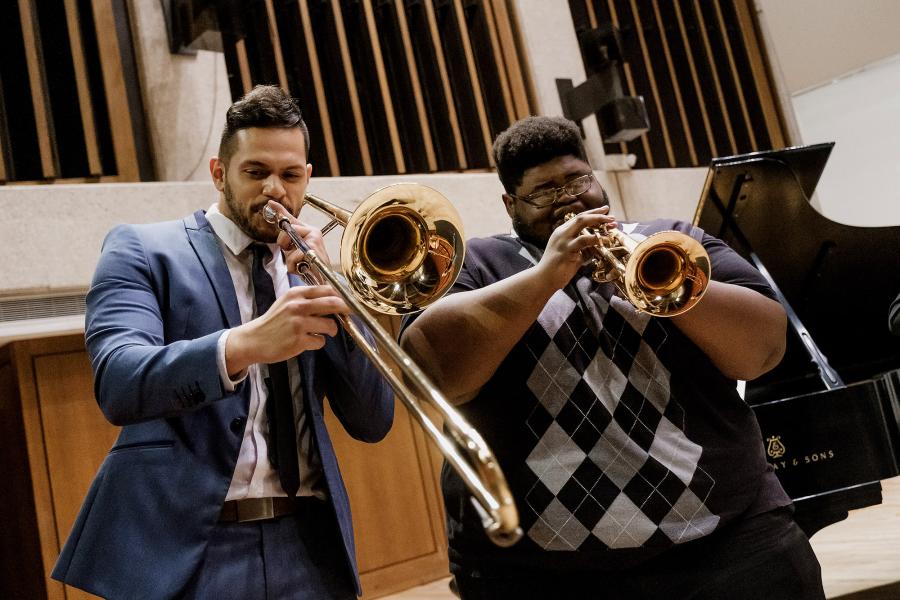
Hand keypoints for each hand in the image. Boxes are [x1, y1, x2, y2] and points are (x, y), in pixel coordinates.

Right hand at [225, 285, 349, 374]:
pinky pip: (320, 341)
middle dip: (346, 309)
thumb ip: (308, 299)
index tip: (350, 300)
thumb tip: (335, 299)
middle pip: (333, 303)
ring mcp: (299, 323)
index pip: (327, 289)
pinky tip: (306, 341)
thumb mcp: (288, 302)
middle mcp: (298, 306)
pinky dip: (317, 342)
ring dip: (330, 330)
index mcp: (296, 294)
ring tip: (320, 332)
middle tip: (350, 314)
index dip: (342, 295)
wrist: (254, 339)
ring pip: (330, 325)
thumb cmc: (274, 321)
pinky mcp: (299, 340)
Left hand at [265, 200, 332, 273]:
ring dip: (290, 258)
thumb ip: (289, 243)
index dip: (279, 210)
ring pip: (290, 241)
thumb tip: (282, 232)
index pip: (291, 219)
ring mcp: (314, 238)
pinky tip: (303, 268)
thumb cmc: (310, 266)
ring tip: (299, 265)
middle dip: (284, 244)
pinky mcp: (314, 247)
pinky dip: (295, 264)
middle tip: (291, 255)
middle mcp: (313, 232)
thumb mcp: (295, 253)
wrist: (323, 279)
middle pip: (287, 229)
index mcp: (308, 231)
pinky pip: (295, 254)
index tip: (270, 203)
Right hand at [537, 206, 616, 289]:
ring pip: (582, 222)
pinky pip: (583, 240)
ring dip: (598, 221)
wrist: (543, 279)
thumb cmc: (557, 269)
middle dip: (598, 214)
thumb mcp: (573, 256)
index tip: (605, 210)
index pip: (578, 217)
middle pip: (581, 217)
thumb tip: (598, 247)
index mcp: (561, 232)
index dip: (593, 213)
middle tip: (612, 216)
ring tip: (611, 225)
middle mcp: (561, 233)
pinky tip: (604, 239)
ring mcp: (563, 240)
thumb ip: (584, 250)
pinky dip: (595, 238)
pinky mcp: (566, 249)